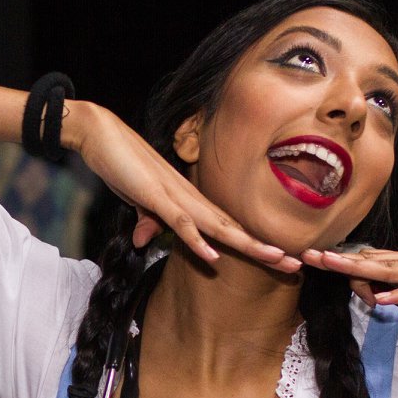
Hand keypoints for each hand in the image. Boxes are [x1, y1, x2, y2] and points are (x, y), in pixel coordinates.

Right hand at [66, 102, 298, 271]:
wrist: (101, 133)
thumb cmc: (122, 164)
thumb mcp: (137, 200)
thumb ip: (147, 220)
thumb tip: (143, 240)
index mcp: (189, 200)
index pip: (228, 227)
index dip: (254, 244)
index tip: (279, 259)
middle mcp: (190, 198)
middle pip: (234, 228)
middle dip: (265, 248)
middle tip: (297, 264)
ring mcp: (175, 196)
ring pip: (218, 226)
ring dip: (247, 244)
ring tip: (277, 259)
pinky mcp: (155, 196)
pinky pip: (180, 221)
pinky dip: (197, 240)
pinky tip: (214, 256)